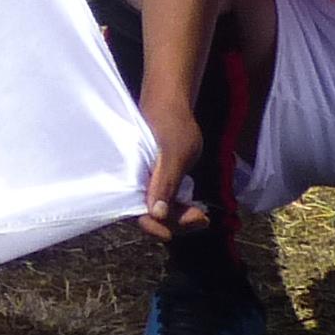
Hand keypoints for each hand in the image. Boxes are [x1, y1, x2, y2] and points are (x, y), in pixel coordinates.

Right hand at [137, 88, 211, 239]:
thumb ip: (164, 183)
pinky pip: (164, 201)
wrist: (171, 102)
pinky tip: (193, 206)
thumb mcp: (174, 154)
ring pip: (160, 210)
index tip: (173, 233)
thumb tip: (156, 214)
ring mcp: (147, 181)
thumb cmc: (171, 124)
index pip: (138, 213)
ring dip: (180, 216)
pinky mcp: (156, 179)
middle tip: (202, 218)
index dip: (154, 227)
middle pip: (151, 216)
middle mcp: (136, 182)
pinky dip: (179, 207)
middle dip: (176, 222)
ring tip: (201, 214)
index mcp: (132, 176)